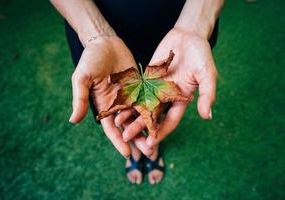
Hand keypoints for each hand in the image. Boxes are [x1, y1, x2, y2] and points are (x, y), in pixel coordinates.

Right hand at [69, 36, 152, 156]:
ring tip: (157, 144)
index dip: (119, 142)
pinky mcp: (141, 88)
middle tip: (149, 154)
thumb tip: (73, 121)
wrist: (105, 43)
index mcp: (104, 107)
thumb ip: (80, 99)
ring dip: (148, 131)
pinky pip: (148, 102)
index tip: (128, 154)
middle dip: (137, 141)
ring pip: (140, 118)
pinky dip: (154, 113)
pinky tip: (163, 122)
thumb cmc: (90, 60)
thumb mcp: (82, 79)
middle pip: (128, 127)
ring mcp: (130, 97)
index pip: (112, 129)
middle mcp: (118, 105)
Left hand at [115, 27, 216, 146]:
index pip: (170, 120)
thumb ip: (208, 94)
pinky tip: (117, 103)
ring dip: (130, 114)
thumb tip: (208, 116)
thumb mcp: (207, 74)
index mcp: (181, 99)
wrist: (188, 36)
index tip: (150, 143)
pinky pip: (136, 89)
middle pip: (152, 116)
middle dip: (140, 127)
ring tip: (118, 123)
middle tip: (127, 137)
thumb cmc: (201, 55)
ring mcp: (156, 87)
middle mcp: (166, 96)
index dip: (161, 132)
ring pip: (141, 104)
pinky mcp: (147, 77)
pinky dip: (128, 96)